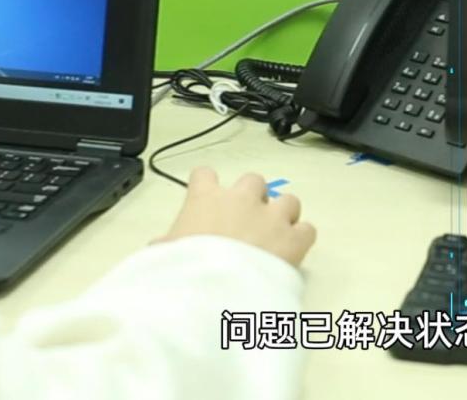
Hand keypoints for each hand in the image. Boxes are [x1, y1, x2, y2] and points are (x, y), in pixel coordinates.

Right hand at [160, 168, 315, 268]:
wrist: (214, 293)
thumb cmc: (182, 270)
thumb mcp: (162, 256)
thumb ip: (165, 245)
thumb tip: (159, 247)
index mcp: (205, 199)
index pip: (204, 175)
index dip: (207, 186)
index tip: (208, 201)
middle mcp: (241, 199)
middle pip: (253, 182)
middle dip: (253, 199)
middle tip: (246, 223)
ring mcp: (271, 216)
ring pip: (288, 200)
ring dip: (282, 215)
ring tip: (274, 237)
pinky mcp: (294, 238)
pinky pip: (307, 229)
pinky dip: (301, 239)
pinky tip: (292, 254)